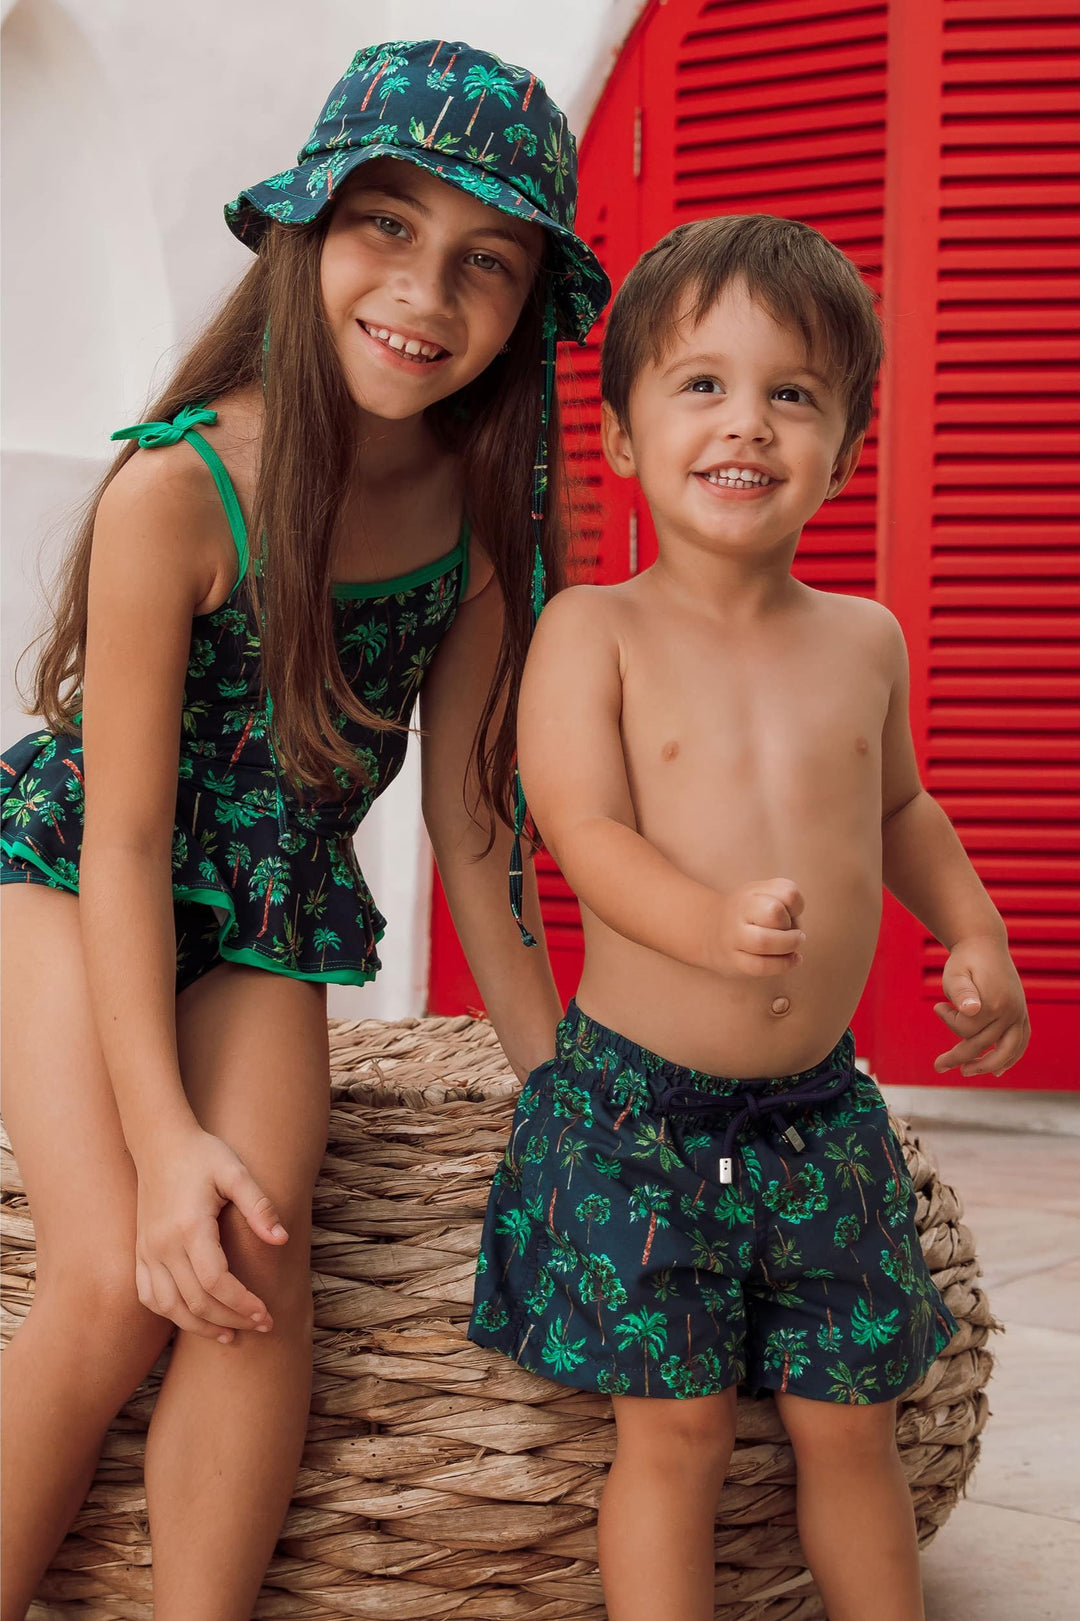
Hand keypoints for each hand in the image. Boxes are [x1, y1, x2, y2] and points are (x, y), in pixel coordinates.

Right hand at [135, 1128, 287, 1342]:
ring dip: (200, 1326)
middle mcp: (163, 1245)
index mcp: (189, 1227)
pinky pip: (149, 1296)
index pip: (215, 1283)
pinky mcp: (140, 1251)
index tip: (266, 1315)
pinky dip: (171, 1313)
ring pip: (169, 1307)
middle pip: (195, 1301)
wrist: (159, 1142)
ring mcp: (147, 1251)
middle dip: (231, 1320)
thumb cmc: (202, 1154)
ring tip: (228, 1334)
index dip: (242, 1304)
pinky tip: (192, 1317)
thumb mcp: (235, 1172)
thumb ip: (259, 1205)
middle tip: (260, 1326)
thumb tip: (282, 1239)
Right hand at [711, 878, 804, 976]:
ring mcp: (735, 936)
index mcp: (753, 892)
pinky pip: (760, 966)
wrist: (710, 930)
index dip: (797, 906)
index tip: (791, 912)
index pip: (788, 893)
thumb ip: (787, 903)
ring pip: (763, 941)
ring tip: (794, 945)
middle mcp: (741, 910)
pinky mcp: (734, 960)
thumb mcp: (766, 895)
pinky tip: (793, 960)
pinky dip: (783, 965)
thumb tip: (797, 930)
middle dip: (791, 925)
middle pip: (774, 912)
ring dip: (788, 945)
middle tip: (794, 932)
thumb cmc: (750, 913)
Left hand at [933, 935, 1029, 1076]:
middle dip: (958, 1057)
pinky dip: (1010, 1058)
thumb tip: (970, 1011)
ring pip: (1007, 1051)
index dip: (948, 1020)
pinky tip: (998, 1071)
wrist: (985, 944)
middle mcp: (1011, 1012)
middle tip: (938, 1066)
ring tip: (965, 1072)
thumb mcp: (955, 973)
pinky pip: (1020, 1043)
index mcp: (994, 1002)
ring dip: (986, 1065)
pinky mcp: (1022, 1014)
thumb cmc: (965, 960)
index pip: (966, 1029)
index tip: (939, 1006)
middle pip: (983, 1045)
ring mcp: (1019, 1014)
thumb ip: (960, 992)